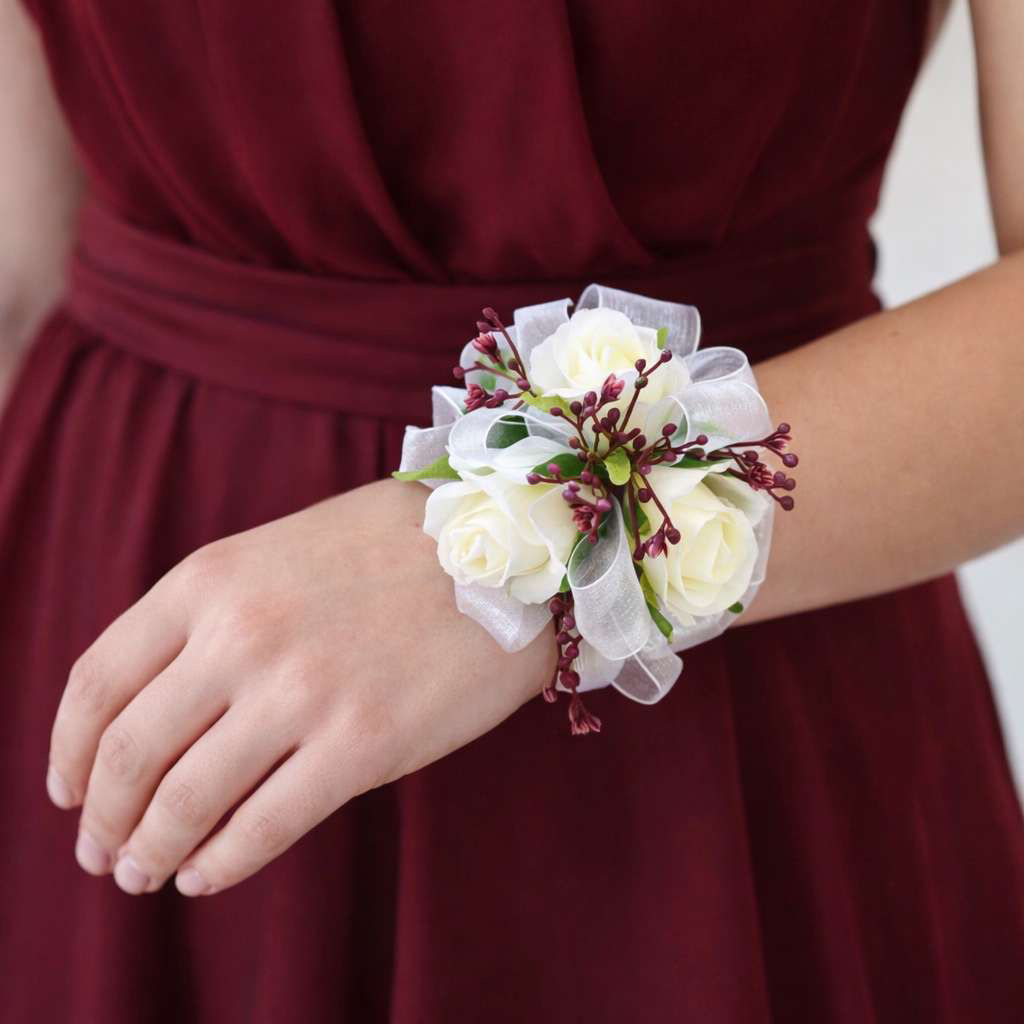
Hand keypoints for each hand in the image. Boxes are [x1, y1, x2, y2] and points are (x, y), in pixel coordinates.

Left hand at [45, 479, 553, 895]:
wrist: (508, 547)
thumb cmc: (394, 546)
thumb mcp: (280, 549)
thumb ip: (212, 615)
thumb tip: (159, 708)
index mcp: (211, 578)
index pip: (96, 680)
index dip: (67, 751)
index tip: (66, 790)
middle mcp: (243, 635)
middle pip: (129, 752)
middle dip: (104, 817)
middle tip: (102, 852)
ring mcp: (302, 691)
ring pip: (186, 800)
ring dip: (151, 851)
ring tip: (146, 872)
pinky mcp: (363, 745)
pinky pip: (264, 828)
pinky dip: (220, 866)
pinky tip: (206, 875)